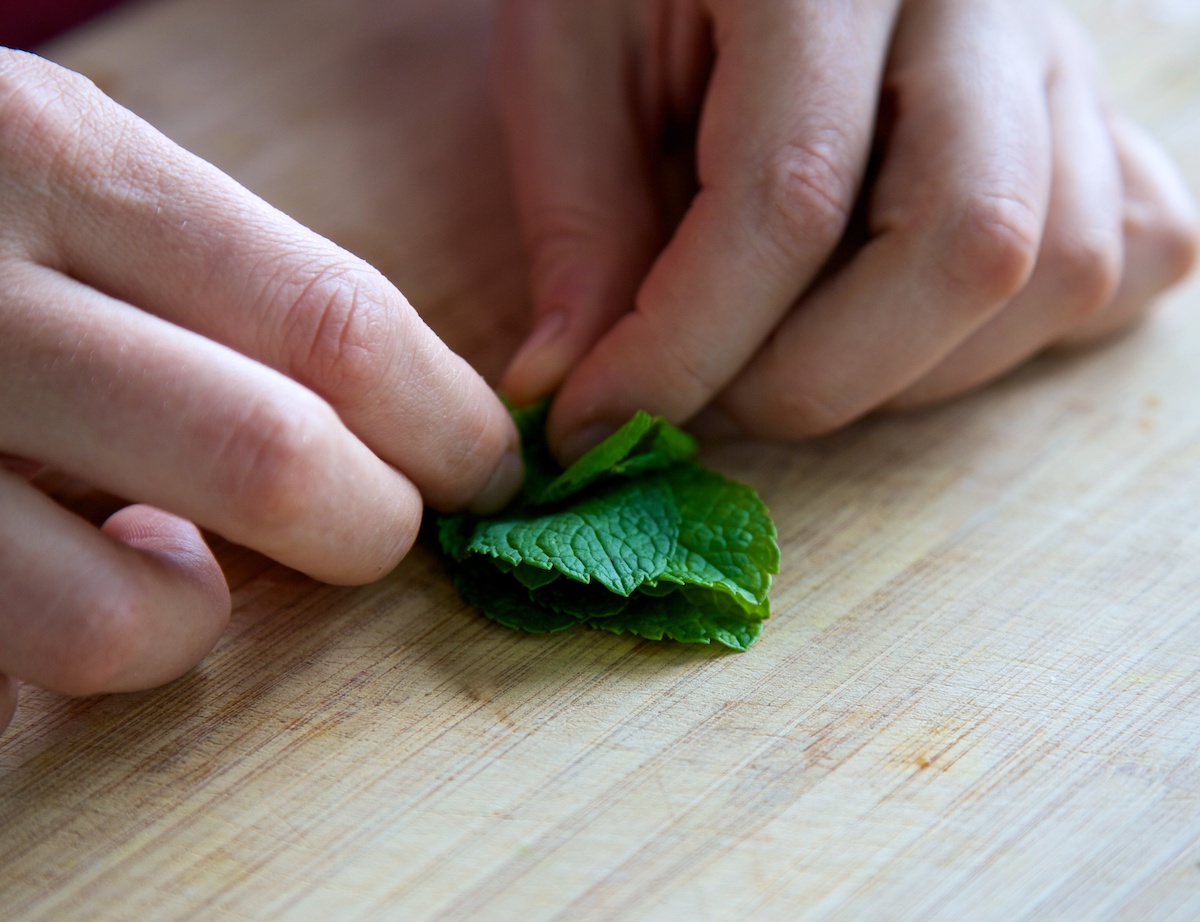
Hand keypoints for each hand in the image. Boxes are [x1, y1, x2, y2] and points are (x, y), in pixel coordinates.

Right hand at [0, 51, 521, 732]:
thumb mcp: (67, 183)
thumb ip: (212, 290)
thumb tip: (385, 429)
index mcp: (58, 158)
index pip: (335, 322)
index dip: (447, 422)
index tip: (491, 472)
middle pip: (274, 459)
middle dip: (369, 526)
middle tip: (378, 531)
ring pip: (125, 614)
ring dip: (194, 613)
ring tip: (175, 566)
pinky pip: (1, 668)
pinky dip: (70, 639)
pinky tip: (56, 574)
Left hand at [496, 0, 1198, 457]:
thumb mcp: (571, 62)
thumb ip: (579, 225)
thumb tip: (574, 391)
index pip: (789, 196)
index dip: (686, 347)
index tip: (597, 422)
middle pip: (967, 243)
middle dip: (814, 379)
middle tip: (705, 404)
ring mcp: (1058, 54)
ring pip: (1054, 269)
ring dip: (905, 372)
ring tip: (785, 357)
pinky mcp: (1097, 110)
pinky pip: (1122, 253)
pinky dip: (1013, 331)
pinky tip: (904, 320)